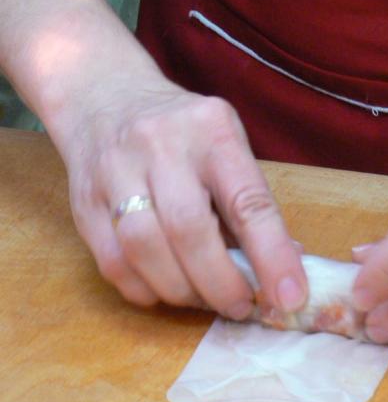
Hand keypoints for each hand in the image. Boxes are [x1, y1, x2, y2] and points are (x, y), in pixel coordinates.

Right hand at [61, 77, 306, 318]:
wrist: (104, 95)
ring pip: (145, 250)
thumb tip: (285, 273)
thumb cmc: (185, 135)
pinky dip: (145, 290)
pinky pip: (113, 262)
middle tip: (241, 307)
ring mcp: (115, 170)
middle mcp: (161, 146)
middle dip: (221, 285)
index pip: (248, 203)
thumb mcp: (228, 149)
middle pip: (190, 231)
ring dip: (182, 292)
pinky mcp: (83, 200)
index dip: (272, 257)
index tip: (290, 298)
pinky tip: (166, 290)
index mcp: (213, 133)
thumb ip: (252, 206)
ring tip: (205, 301)